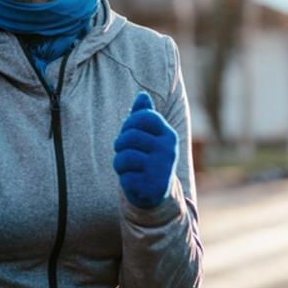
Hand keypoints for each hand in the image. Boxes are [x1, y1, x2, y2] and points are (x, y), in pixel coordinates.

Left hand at [113, 92, 177, 208]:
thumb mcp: (147, 135)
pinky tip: (134, 181)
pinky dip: (124, 179)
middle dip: (119, 145)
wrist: (156, 192)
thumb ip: (143, 115)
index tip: (129, 132)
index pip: (143, 117)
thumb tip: (142, 95)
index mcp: (168, 134)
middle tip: (123, 152)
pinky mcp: (153, 187)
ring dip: (119, 163)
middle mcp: (168, 150)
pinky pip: (125, 177)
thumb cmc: (147, 157)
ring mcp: (161, 169)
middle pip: (129, 137)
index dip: (129, 123)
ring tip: (126, 167)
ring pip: (124, 157)